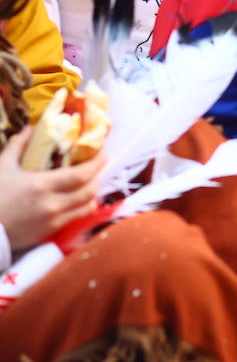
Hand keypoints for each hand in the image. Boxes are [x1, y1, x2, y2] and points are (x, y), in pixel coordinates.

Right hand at [0, 127, 103, 250]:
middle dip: (97, 177)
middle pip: (89, 191)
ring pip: (87, 207)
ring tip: (89, 182)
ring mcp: (52, 221)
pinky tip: (77, 199)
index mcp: (41, 186)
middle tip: (96, 166)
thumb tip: (30, 128)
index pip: (81, 175)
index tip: (102, 154)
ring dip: (92, 193)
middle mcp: (52, 205)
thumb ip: (18, 146)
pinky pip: (75, 218)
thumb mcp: (2, 167)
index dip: (97, 164)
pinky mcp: (49, 233)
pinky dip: (81, 207)